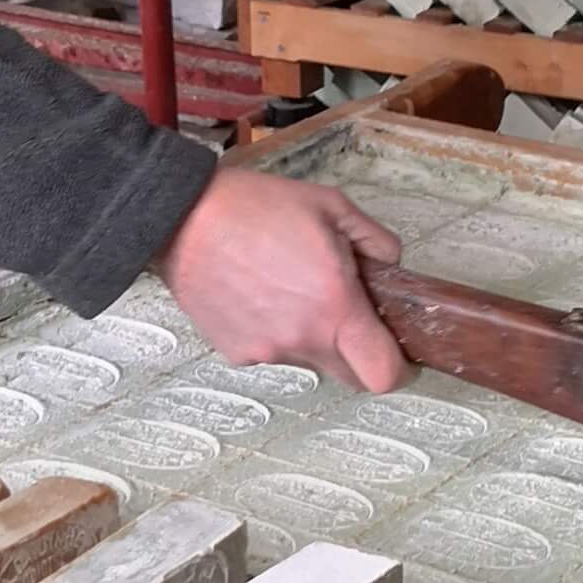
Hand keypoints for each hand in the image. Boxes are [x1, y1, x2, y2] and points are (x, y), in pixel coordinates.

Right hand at [155, 169, 409, 392]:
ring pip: (309, 360)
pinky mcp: (237, 352)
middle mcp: (302, 339)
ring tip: (288, 287)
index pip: (383, 375)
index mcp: (335, 306)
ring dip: (311, 335)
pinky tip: (259, 295)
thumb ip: (375, 239)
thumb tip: (389, 262)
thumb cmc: (254, 208)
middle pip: (351, 377)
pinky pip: (272, 352)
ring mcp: (267, 351)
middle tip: (348, 313)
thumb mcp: (331, 206)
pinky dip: (274, 331)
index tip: (398, 353)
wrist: (183, 218)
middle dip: (359, 352)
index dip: (398, 369)